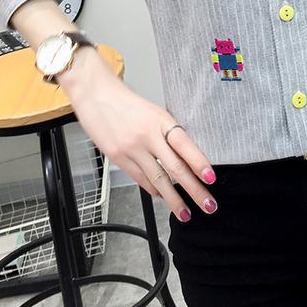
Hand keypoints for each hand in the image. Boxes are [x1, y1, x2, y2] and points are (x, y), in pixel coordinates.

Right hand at [57, 47, 217, 222]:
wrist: (95, 94)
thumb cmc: (126, 102)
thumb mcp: (154, 112)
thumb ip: (168, 133)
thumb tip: (186, 157)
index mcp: (160, 120)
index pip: (184, 144)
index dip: (199, 162)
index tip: (211, 178)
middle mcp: (147, 136)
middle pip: (174, 168)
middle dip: (193, 190)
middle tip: (208, 204)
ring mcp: (131, 149)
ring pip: (157, 180)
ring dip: (173, 199)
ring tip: (185, 213)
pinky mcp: (117, 158)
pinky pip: (140, 179)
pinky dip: (154, 190)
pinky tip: (162, 197)